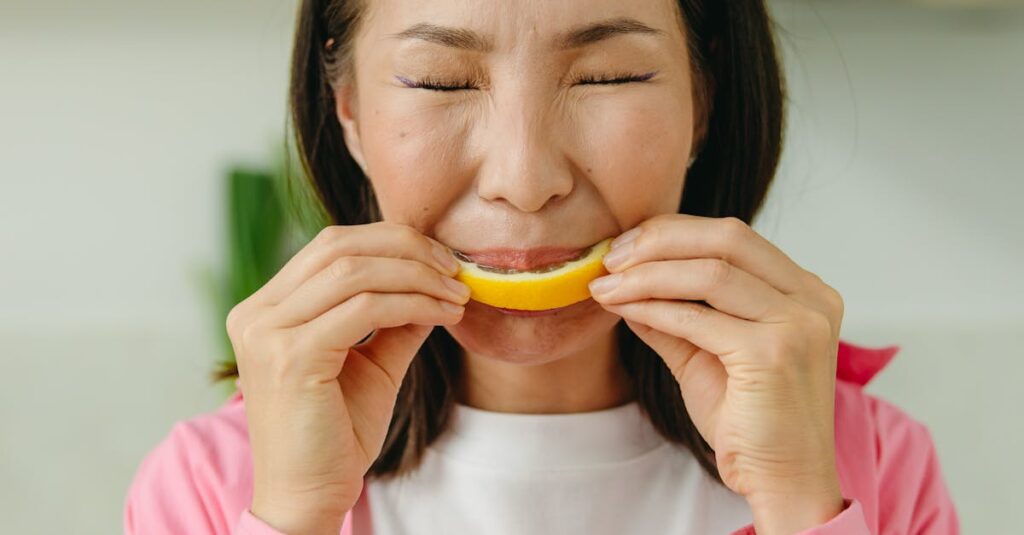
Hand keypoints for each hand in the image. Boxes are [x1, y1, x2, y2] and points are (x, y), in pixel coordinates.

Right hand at [225, 222, 469, 534]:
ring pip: (355, 271)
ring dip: (417, 276)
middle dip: (407, 248)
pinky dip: (413, 304)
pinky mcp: (291, 357)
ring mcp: (268, 333)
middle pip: (339, 246)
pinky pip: (366, 309)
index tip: (441, 258)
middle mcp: (256, 314)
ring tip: (456, 292)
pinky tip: (444, 314)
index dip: (390, 242)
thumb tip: (437, 282)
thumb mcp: (371, 365)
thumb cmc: (335, 436)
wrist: (309, 497)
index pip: (331, 246)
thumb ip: (396, 321)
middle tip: (454, 267)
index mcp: (266, 309)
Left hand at [588, 214, 845, 533]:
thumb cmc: (751, 423)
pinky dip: (654, 309)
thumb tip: (623, 283)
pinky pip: (698, 317)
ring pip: (709, 272)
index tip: (626, 245)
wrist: (783, 481)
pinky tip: (624, 310)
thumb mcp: (704, 355)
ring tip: (607, 285)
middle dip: (659, 241)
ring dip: (647, 275)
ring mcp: (798, 324)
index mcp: (804, 291)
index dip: (673, 232)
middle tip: (612, 257)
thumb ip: (672, 316)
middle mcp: (811, 299)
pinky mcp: (774, 353)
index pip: (733, 236)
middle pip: (726, 238)